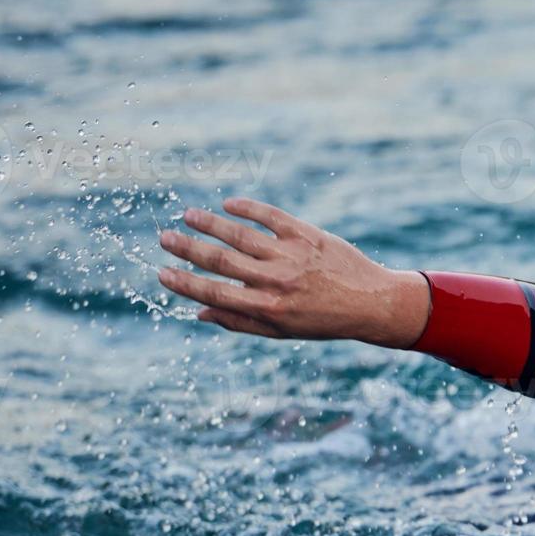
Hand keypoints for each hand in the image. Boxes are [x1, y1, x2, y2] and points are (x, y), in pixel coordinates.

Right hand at [156, 197, 430, 347]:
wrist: (372, 302)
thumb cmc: (324, 320)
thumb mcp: (283, 332)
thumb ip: (240, 322)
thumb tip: (200, 313)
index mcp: (268, 308)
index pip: (215, 293)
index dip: (185, 283)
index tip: (162, 272)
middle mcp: (276, 281)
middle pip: (221, 261)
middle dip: (188, 249)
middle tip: (164, 238)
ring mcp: (292, 255)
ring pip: (241, 235)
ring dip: (210, 224)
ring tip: (188, 216)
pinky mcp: (308, 235)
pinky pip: (271, 216)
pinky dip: (248, 209)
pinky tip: (228, 204)